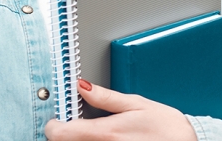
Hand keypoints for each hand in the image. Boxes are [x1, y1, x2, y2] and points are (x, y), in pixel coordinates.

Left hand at [45, 79, 196, 140]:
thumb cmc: (167, 127)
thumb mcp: (137, 103)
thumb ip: (105, 98)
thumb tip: (81, 86)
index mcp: (106, 133)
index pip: (59, 134)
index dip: (54, 125)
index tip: (58, 119)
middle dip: (65, 133)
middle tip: (76, 123)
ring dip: (78, 140)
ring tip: (93, 132)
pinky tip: (105, 140)